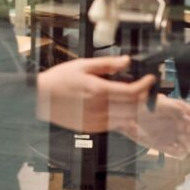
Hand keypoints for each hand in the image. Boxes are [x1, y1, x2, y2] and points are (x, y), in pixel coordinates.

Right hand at [35, 56, 154, 132]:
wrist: (39, 98)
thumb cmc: (58, 80)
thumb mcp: (83, 65)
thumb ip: (107, 64)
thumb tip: (126, 61)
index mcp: (99, 91)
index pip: (133, 92)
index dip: (146, 86)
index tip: (150, 79)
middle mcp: (100, 108)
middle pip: (134, 107)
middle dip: (144, 97)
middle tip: (146, 89)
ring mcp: (96, 121)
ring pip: (127, 118)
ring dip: (134, 108)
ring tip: (134, 97)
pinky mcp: (92, 128)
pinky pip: (115, 124)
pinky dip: (122, 116)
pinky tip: (119, 107)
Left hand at [117, 95, 189, 157]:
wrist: (134, 113)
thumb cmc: (149, 105)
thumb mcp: (164, 103)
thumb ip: (177, 110)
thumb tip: (188, 118)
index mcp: (186, 114)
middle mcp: (184, 126)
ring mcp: (177, 137)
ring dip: (189, 144)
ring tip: (180, 138)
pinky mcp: (168, 146)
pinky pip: (180, 154)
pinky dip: (179, 152)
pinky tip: (174, 146)